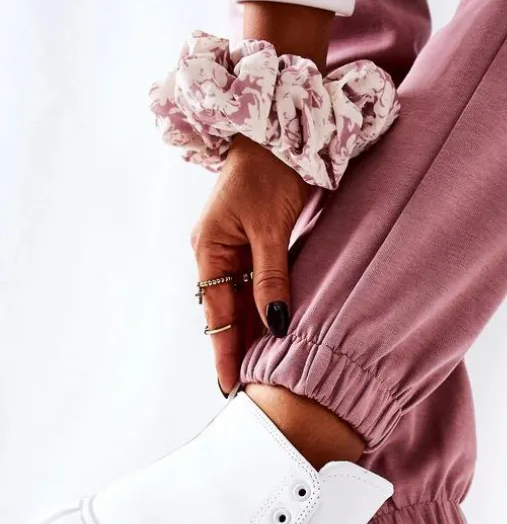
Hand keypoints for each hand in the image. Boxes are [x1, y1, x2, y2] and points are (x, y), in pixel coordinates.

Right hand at [191, 135, 308, 393]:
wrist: (280, 130)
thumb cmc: (270, 171)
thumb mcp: (270, 227)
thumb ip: (272, 276)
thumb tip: (276, 323)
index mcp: (209, 249)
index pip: (217, 314)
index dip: (225, 352)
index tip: (230, 387)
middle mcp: (216, 253)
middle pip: (227, 313)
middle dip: (236, 350)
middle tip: (248, 393)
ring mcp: (233, 248)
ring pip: (242, 302)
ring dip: (252, 334)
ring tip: (262, 373)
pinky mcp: (254, 243)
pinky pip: (257, 285)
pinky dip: (265, 309)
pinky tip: (275, 333)